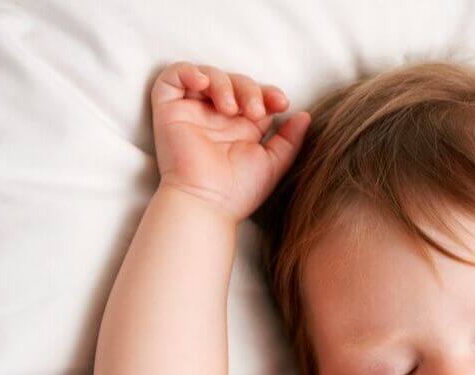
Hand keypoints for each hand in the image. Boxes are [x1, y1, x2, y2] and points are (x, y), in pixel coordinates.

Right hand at [150, 61, 310, 223]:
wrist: (208, 203)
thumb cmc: (239, 191)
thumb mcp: (274, 163)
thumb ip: (290, 140)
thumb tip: (304, 116)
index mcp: (240, 129)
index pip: (254, 96)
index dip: (268, 93)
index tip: (282, 103)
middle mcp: (216, 118)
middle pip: (234, 82)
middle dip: (248, 89)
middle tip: (255, 111)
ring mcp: (192, 113)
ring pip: (208, 76)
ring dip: (224, 83)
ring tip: (231, 108)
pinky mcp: (169, 110)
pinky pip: (173, 76)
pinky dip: (188, 72)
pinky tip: (203, 84)